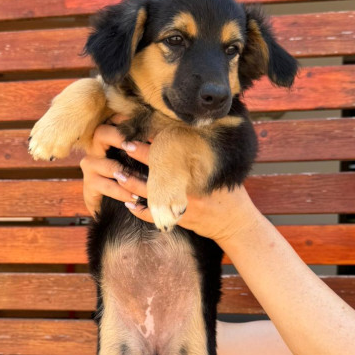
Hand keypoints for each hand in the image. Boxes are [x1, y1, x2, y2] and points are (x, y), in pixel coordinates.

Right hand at [79, 120, 148, 216]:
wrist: (112, 204)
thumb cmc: (131, 178)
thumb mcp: (140, 160)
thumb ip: (147, 149)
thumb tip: (164, 139)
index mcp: (110, 138)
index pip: (114, 120)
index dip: (127, 120)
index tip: (146, 123)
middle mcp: (97, 148)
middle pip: (101, 133)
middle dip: (119, 137)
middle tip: (135, 145)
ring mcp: (91, 166)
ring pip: (104, 164)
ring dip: (125, 173)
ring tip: (142, 181)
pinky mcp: (90, 184)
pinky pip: (106, 186)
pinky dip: (122, 192)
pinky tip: (135, 197)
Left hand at [80, 123, 258, 245]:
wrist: (235, 222)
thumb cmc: (228, 192)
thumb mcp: (218, 170)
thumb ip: (203, 155)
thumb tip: (186, 132)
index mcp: (197, 170)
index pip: (170, 150)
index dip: (152, 140)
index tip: (138, 131)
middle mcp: (187, 186)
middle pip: (155, 168)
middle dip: (137, 157)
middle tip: (121, 145)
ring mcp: (181, 204)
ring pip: (149, 193)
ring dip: (131, 184)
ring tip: (118, 174)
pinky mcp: (178, 220)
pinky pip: (153, 217)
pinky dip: (139, 211)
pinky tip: (128, 204)